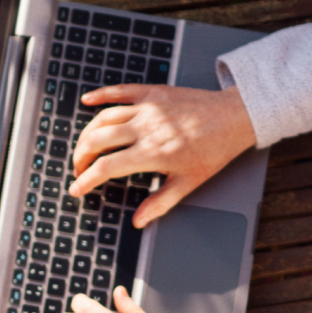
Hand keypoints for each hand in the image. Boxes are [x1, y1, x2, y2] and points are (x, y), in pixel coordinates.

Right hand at [69, 83, 255, 227]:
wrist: (235, 116)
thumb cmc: (215, 150)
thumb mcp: (190, 182)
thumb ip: (160, 202)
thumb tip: (138, 221)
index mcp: (152, 153)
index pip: (106, 168)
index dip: (86, 180)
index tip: (76, 189)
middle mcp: (145, 128)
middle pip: (97, 140)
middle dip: (80, 158)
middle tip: (79, 170)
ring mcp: (147, 108)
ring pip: (104, 117)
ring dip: (87, 133)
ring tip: (83, 148)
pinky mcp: (153, 92)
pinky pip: (120, 91)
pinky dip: (100, 95)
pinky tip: (87, 102)